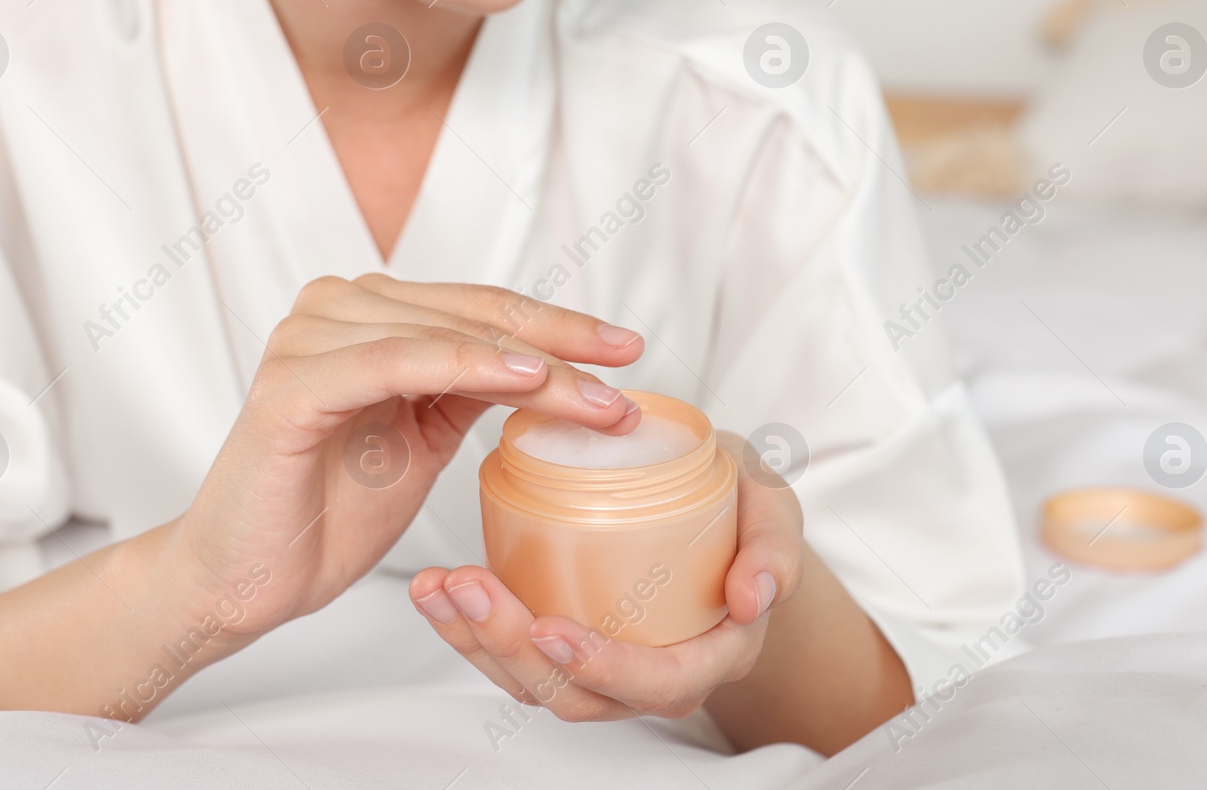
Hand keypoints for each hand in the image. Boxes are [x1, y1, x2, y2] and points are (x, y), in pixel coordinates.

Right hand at [166, 274, 645, 641]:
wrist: (247, 578)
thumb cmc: (330, 509)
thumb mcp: (423, 436)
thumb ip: (471, 388)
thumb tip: (554, 367)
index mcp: (366, 314)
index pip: (480, 308)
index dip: (558, 324)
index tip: (626, 348)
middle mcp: (333, 309)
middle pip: (472, 314)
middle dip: (559, 342)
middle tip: (626, 367)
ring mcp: (307, 340)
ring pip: (446, 336)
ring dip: (530, 364)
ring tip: (596, 397)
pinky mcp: (291, 386)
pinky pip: (395, 362)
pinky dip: (463, 365)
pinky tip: (524, 381)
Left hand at [409, 432, 803, 720]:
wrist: (722, 516)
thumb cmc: (745, 513)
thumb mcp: (773, 511)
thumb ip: (773, 546)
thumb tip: (756, 597)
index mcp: (708, 653)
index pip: (656, 681)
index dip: (601, 665)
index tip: (550, 627)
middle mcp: (649, 674)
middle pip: (576, 693)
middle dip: (512, 647)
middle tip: (466, 585)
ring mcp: (601, 665)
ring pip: (533, 681)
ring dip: (476, 640)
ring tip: (436, 585)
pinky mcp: (563, 641)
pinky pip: (511, 654)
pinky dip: (466, 627)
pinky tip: (433, 586)